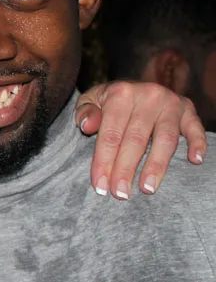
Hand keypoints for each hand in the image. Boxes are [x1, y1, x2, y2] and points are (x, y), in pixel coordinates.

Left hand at [76, 81, 206, 198]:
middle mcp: (148, 95)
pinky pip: (195, 128)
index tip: (100, 186)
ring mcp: (171, 102)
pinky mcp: (187, 109)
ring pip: (166, 139)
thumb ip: (85, 113)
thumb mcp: (89, 101)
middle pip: (136, 139)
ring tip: (147, 189)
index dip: (104, 162)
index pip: (111, 134)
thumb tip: (88, 126)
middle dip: (126, 170)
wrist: (131, 87)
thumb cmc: (106, 101)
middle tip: (120, 194)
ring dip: (157, 166)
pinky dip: (197, 144)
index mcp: (121, 93)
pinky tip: (194, 161)